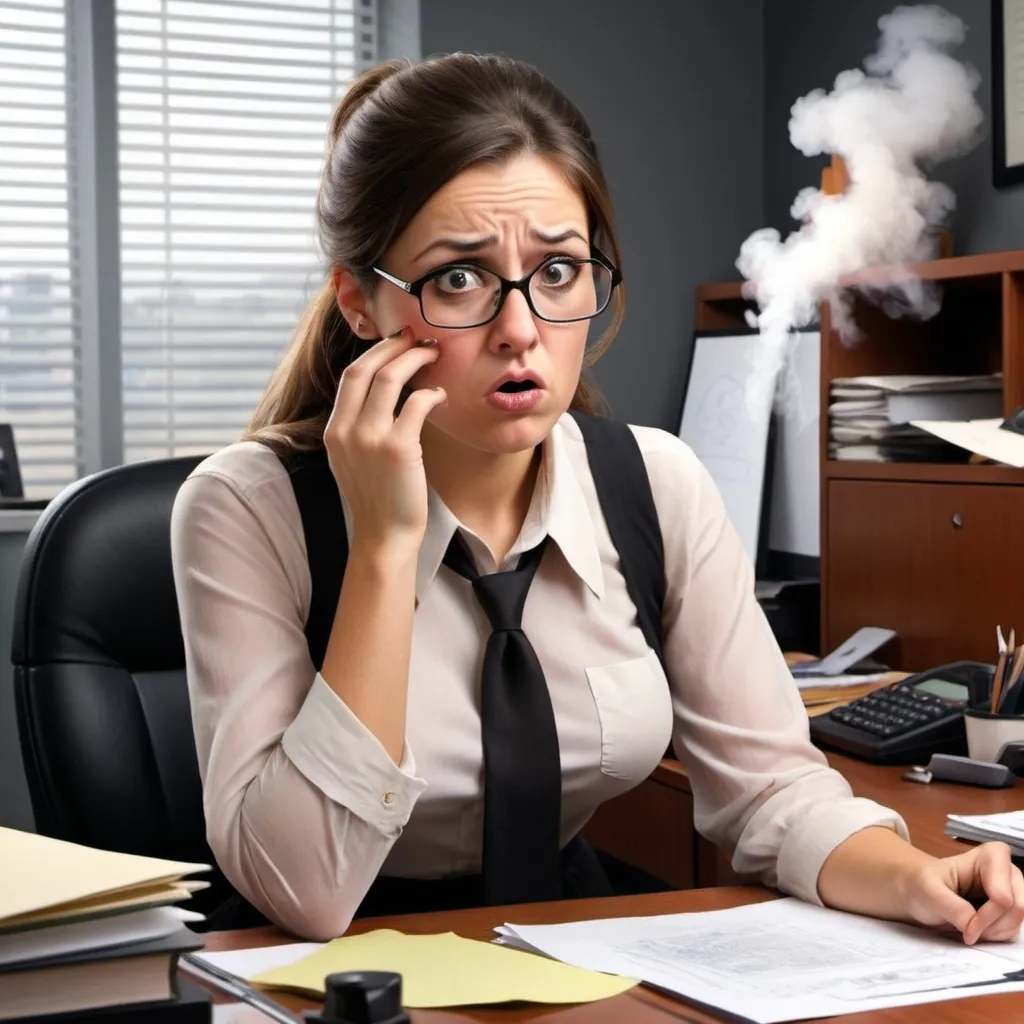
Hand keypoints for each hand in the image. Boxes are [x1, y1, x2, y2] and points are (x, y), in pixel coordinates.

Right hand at [324, 326, 446, 549]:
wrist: (384, 535)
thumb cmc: (378, 498)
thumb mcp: (354, 458)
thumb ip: (360, 426)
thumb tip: (385, 391)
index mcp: (334, 431)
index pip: (350, 376)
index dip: (375, 353)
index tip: (398, 344)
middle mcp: (346, 430)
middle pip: (366, 368)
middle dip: (394, 347)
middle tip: (418, 340)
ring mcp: (370, 438)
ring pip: (390, 379)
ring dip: (415, 361)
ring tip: (434, 357)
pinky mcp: (397, 448)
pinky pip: (417, 404)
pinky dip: (431, 394)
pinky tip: (441, 397)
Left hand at [900, 841, 1023, 943]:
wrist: (917, 892)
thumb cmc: (922, 884)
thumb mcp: (929, 891)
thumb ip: (953, 907)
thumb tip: (973, 926)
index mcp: (991, 856)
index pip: (1003, 896)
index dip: (986, 916)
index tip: (966, 925)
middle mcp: (1007, 872)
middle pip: (1017, 909)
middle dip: (991, 927)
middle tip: (967, 930)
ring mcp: (1011, 892)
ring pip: (1016, 923)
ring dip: (991, 933)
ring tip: (966, 926)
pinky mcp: (1009, 911)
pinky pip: (1012, 932)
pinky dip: (993, 937)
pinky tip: (974, 928)